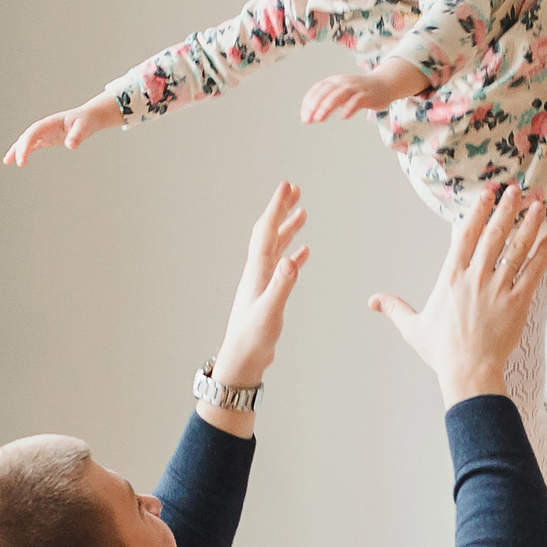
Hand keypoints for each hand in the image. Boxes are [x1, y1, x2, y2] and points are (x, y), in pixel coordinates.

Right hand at [4, 93, 123, 164]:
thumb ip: (77, 136)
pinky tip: (19, 161)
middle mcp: (44, 126)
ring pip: (26, 140)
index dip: (27, 141)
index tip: (23, 154)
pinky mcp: (47, 138)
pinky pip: (32, 145)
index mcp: (51, 122)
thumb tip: (70, 146)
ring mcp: (44, 132)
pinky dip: (24, 151)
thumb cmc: (86, 121)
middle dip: (21, 148)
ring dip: (17, 150)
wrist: (89, 118)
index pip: (35, 131)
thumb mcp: (85, 127)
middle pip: (27, 136)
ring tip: (6, 162)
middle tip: (19, 163)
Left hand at [201, 184, 309, 434]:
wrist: (242, 360)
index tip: (287, 186)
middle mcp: (258, 272)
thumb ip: (282, 285)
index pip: (267, 231)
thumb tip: (292, 260)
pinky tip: (303, 253)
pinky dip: (293, 255)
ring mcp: (262, 282)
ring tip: (302, 213)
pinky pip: (282, 267)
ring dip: (288, 228)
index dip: (277, 207)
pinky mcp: (268, 294)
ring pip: (276, 247)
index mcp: (257, 271)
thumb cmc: (253, 339)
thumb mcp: (271, 311)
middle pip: (270, 233)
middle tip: (294, 189)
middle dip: (282, 210)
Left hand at [301, 60, 422, 123]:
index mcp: (335, 81)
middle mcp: (344, 82)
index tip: (304, 116)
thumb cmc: (360, 91)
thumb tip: (311, 114)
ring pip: (340, 94)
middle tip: (309, 120)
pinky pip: (358, 100)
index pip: (318, 89)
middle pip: (326, 91)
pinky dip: (350, 107)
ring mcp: (356, 88)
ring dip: (328, 106)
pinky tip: (344, 116)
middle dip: (315, 105)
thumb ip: (327, 101)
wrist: (384, 84)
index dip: (309, 102)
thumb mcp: (341, 93)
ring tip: (320, 118)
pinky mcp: (368, 95)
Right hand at [368, 188, 546, 404]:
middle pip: (494, 235)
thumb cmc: (442, 352)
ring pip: (517, 249)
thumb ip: (395, 308)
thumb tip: (372, 301)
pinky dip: (541, 255)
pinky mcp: (517, 304)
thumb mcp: (413, 327)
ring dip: (529, 225)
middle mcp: (475, 279)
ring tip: (539, 205)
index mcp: (451, 278)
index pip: (467, 235)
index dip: (479, 211)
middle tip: (517, 189)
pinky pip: (532, 274)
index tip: (488, 193)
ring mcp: (498, 290)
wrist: (468, 373)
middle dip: (506, 209)